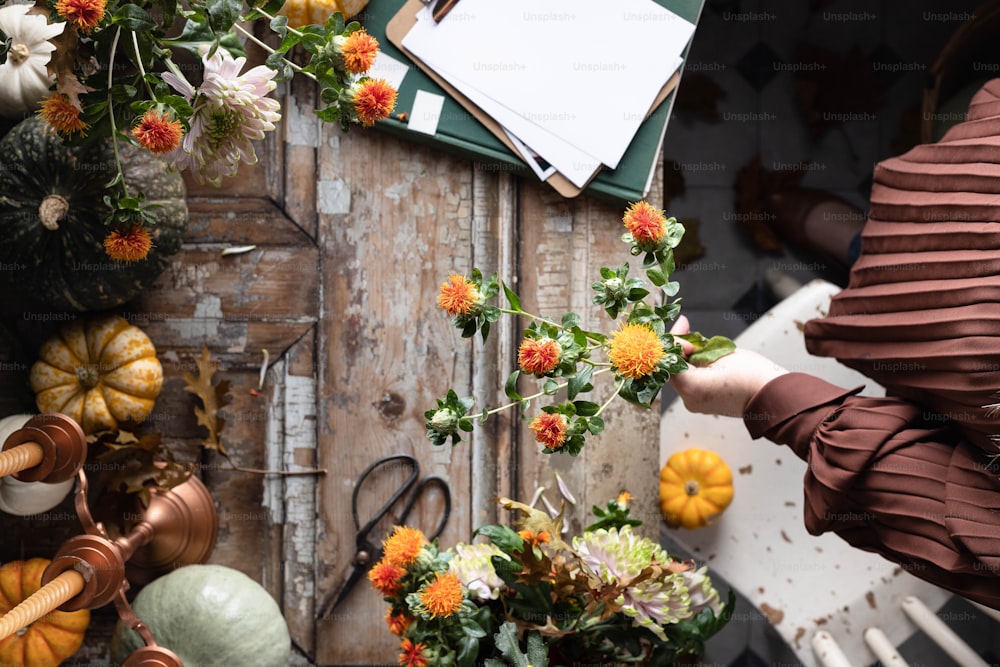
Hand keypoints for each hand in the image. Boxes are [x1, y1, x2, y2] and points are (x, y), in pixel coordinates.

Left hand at [669, 316, 788, 417]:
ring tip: (701, 341)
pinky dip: (695, 367)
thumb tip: (677, 339)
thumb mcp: (719, 352)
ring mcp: (696, 404)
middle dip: (679, 346)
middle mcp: (689, 399)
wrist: (773, 397)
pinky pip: (692, 382)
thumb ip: (693, 346)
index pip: (668, 358)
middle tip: (686, 326)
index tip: (685, 326)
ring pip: (682, 374)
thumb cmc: (751, 373)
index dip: (674, 341)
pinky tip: (705, 355)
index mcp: (690, 386)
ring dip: (688, 356)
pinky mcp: (704, 405)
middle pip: (673, 367)